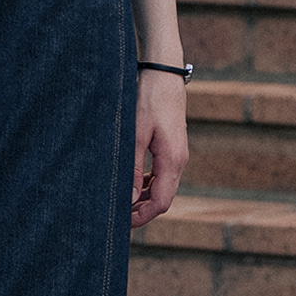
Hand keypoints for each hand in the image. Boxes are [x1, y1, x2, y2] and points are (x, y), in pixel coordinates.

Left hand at [130, 68, 187, 229]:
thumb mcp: (135, 136)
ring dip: (142, 198)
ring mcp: (177, 155)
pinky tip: (131, 182)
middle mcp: (179, 161)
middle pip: (162, 199)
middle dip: (141, 211)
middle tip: (116, 215)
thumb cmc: (148, 100)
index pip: (161, 203)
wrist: (163, 73)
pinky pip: (160, 175)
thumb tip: (126, 200)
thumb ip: (131, 170)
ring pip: (161, 188)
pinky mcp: (171, 148)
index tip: (121, 222)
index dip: (142, 217)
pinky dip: (146, 184)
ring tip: (120, 201)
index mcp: (173, 161)